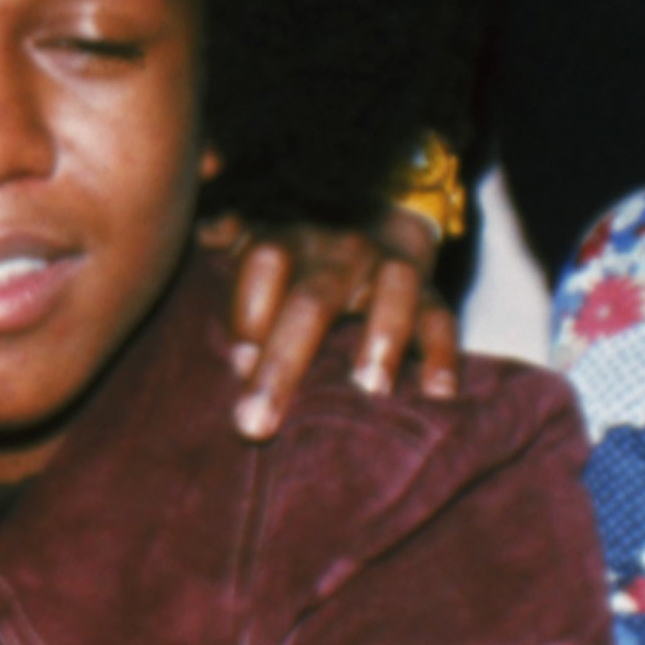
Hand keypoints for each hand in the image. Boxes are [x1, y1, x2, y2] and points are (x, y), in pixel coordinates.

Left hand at [211, 206, 458, 437]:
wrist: (379, 221)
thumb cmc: (303, 257)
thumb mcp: (259, 241)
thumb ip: (226, 240)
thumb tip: (200, 231)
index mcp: (289, 241)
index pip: (263, 266)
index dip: (248, 315)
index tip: (236, 366)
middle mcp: (340, 251)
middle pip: (312, 302)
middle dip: (283, 364)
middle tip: (256, 423)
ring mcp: (390, 270)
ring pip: (393, 296)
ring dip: (382, 341)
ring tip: (369, 392)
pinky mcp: (431, 295)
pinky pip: (442, 320)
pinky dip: (443, 356)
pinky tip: (438, 394)